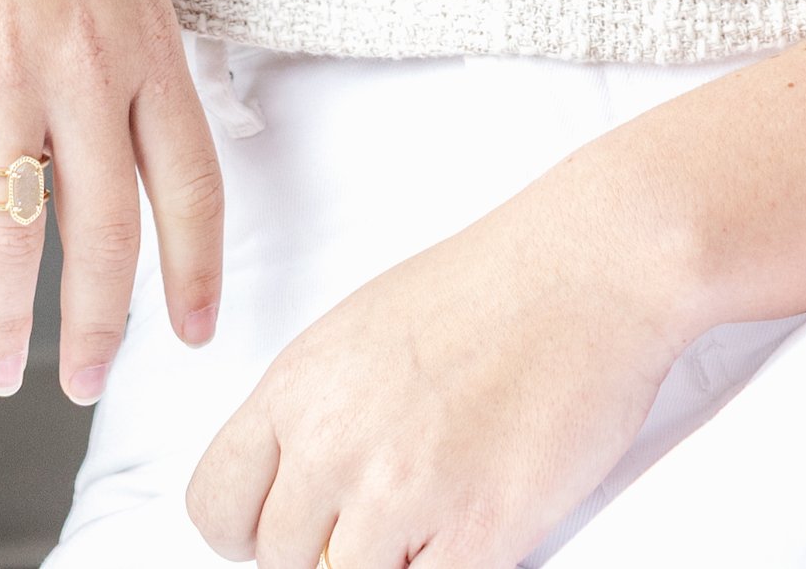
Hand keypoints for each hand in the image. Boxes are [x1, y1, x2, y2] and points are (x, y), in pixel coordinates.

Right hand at [0, 0, 223, 402]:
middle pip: (105, 222)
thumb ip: (121, 57)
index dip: (195, 266)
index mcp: (142, 31)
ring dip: (3, 314)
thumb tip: (101, 162)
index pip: (191, 176)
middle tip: (82, 386)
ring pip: (5, 221)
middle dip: (98, 323)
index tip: (193, 334)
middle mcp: (79, 53)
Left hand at [186, 169, 683, 568]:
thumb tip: (296, 483)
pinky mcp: (475, 533)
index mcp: (301, 383)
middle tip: (379, 519)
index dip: (249, 530)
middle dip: (325, 550)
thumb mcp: (365, 330)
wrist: (591, 265)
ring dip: (388, 562)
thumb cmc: (496, 283)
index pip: (214, 504)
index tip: (286, 528)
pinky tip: (467, 528)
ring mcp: (402, 491)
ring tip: (432, 513)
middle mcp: (336, 440)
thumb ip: (318, 410)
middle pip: (279, 559)